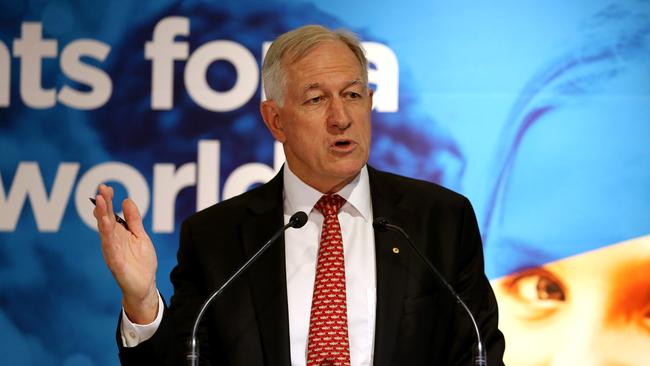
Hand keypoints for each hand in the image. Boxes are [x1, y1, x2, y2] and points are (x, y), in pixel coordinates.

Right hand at [93, 184, 158, 323]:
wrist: (145, 286)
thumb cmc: (141, 262)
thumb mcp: (140, 236)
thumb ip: (134, 220)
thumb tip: (127, 200)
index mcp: (118, 233)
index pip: (110, 214)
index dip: (108, 200)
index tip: (106, 187)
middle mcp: (112, 241)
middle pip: (105, 219)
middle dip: (103, 204)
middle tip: (101, 189)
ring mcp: (113, 251)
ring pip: (105, 232)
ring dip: (102, 217)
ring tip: (99, 203)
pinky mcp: (116, 263)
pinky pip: (111, 248)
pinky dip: (107, 237)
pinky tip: (105, 226)